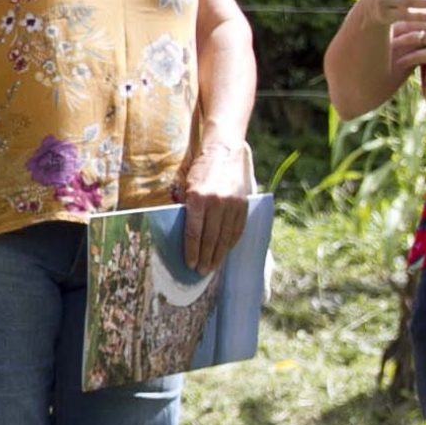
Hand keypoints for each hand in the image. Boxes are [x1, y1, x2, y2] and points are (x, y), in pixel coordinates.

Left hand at [174, 138, 252, 271]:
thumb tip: (182, 233)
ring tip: (212, 267)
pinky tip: (225, 251)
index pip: (194, 232)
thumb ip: (185, 208)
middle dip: (205, 257)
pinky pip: (237, 229)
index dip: (191, 251)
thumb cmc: (199, 170)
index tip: (189, 264)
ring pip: (225, 236)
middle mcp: (216, 202)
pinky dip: (231, 242)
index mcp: (198, 198)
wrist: (224, 152)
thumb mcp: (186, 186)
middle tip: (200, 271)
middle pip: (210, 238)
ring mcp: (232, 204)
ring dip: (218, 254)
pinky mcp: (243, 204)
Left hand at [391, 4, 425, 75]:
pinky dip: (404, 60)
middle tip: (381, 31)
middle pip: (408, 21)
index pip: (419, 8)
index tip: (394, 14)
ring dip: (395, 43)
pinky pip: (416, 57)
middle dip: (393, 26)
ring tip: (384, 47)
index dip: (405, 11)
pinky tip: (396, 64)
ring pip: (408, 38)